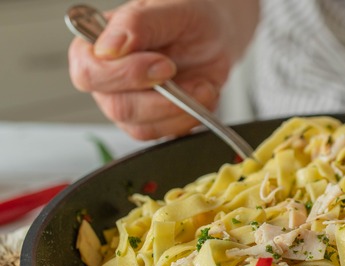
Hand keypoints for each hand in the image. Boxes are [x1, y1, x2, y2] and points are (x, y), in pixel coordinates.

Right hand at [68, 0, 258, 139]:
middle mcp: (107, 81)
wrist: (214, 34)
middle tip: (188, 78)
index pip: (89, 74)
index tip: (164, 64)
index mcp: (95, 47)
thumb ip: (135, 24)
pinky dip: (192, 118)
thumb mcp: (166, 9)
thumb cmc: (185, 17)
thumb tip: (108, 47)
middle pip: (118, 108)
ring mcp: (129, 105)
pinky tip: (202, 94)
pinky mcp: (153, 122)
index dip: (127, 75)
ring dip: (181, 110)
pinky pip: (166, 134)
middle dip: (162, 99)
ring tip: (202, 84)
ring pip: (143, 128)